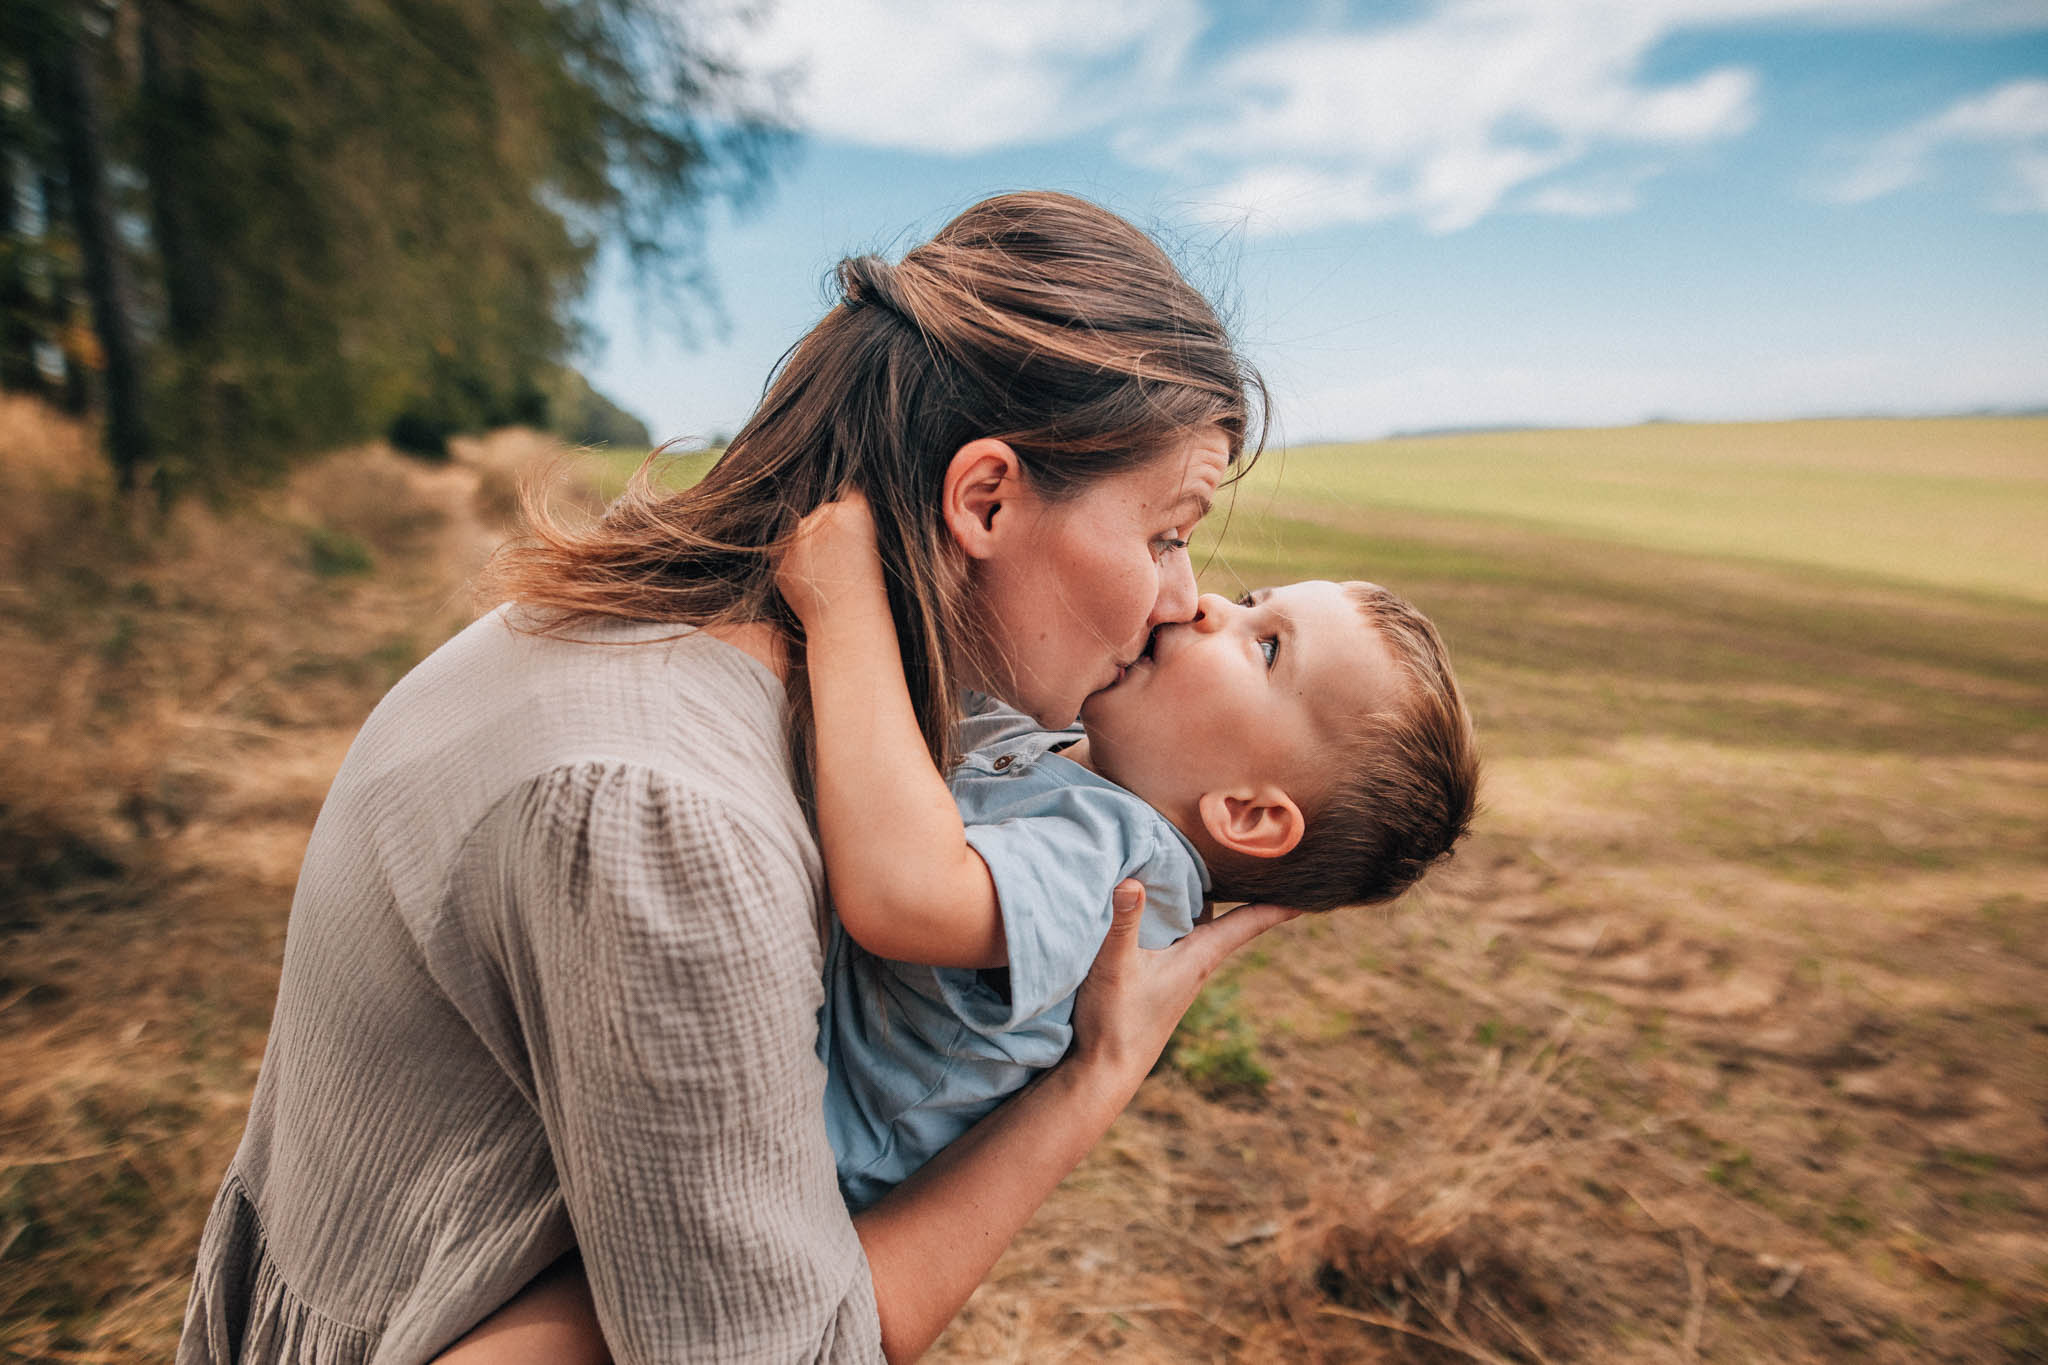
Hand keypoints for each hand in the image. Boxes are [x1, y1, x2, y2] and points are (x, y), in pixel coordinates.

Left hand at [775, 490, 885, 625]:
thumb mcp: (873, 545)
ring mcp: (799, 534)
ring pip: (799, 531)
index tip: (852, 535)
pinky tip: (810, 581)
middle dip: (825, 532)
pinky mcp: (778, 553)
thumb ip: (851, 519)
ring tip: (825, 575)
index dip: (849, 515)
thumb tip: (837, 494)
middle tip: (838, 562)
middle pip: (821, 513)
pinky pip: (782, 550)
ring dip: (806, 547)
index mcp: (856, 510)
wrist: (847, 623)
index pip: (848, 495)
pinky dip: (792, 563)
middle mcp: (825, 515)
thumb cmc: (867, 589)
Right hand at [1070, 880, 1298, 1081]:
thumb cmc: (1117, 1021)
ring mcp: (1180, 971)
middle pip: (1231, 917)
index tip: (1311, 888)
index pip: (1249, 923)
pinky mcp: (1162, 977)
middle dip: (1247, 887)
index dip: (1279, 904)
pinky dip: (1184, 910)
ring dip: (1213, 897)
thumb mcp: (1116, 965)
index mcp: (1199, 956)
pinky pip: (1183, 933)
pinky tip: (1167, 897)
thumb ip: (1124, 922)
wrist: (1106, 1070)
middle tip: (1266, 858)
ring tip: (1221, 865)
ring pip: (1205, 923)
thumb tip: (1134, 879)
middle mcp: (1197, 962)